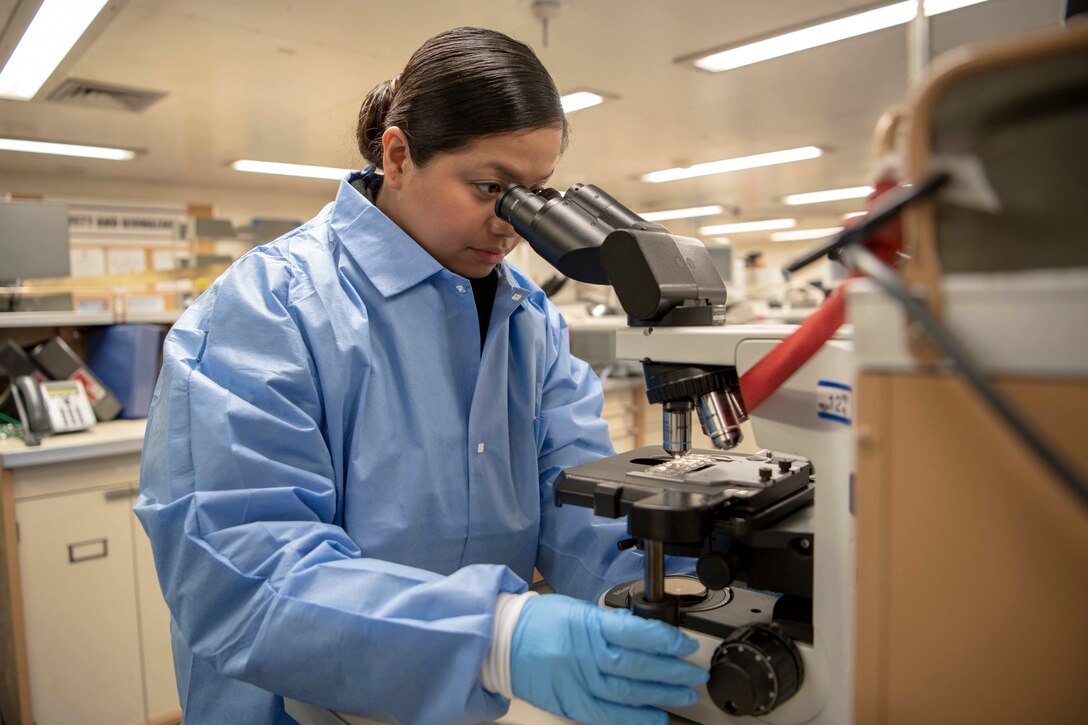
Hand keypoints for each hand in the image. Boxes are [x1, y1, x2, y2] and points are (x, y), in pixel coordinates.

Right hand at [510, 594, 707, 724]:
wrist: (502, 642)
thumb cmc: (540, 622)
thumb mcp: (579, 610)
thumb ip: (611, 624)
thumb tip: (646, 635)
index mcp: (589, 625)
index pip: (637, 634)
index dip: (667, 641)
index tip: (686, 645)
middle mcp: (585, 655)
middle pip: (638, 666)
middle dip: (673, 671)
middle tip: (694, 674)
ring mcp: (578, 681)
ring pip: (628, 693)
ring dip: (661, 695)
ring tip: (684, 694)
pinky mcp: (571, 703)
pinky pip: (608, 715)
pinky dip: (634, 718)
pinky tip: (655, 716)